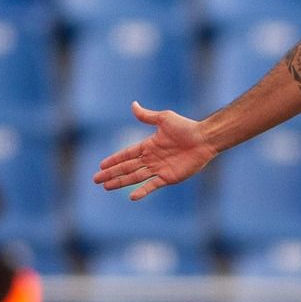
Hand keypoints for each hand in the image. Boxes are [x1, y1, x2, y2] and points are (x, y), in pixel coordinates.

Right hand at [93, 101, 216, 199]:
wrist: (204, 139)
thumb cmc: (186, 127)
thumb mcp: (164, 118)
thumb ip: (147, 116)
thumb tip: (133, 105)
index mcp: (148, 145)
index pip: (127, 154)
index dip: (114, 159)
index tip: (101, 165)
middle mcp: (151, 159)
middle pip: (127, 167)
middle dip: (111, 173)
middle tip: (96, 180)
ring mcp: (159, 169)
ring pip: (135, 177)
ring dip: (121, 182)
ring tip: (107, 187)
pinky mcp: (168, 178)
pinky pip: (152, 185)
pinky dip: (142, 191)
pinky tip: (132, 197)